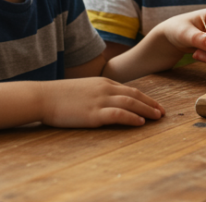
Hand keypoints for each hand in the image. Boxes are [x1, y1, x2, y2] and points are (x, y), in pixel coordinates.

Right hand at [39, 77, 163, 127]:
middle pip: (135, 95)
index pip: (130, 89)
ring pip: (131, 103)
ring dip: (146, 110)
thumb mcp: (83, 88)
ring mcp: (100, 100)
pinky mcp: (93, 113)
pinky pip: (118, 114)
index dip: (145, 98)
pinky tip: (140, 123)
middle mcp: (105, 89)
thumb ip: (97, 93)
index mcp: (103, 82)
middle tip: (163, 112)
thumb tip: (108, 102)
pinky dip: (131, 118)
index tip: (155, 105)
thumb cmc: (59, 95)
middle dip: (151, 103)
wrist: (42, 97)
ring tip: (157, 117)